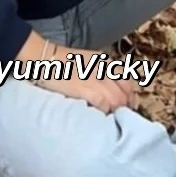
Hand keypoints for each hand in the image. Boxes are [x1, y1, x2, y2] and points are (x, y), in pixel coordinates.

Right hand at [17, 32, 134, 113]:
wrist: (45, 59)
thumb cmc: (62, 62)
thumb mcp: (87, 61)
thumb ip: (100, 72)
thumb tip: (110, 88)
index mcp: (105, 61)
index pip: (127, 80)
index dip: (130, 94)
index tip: (129, 104)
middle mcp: (104, 69)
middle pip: (124, 92)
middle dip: (125, 105)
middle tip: (122, 115)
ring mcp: (96, 79)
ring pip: (117, 100)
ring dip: (116, 110)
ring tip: (112, 117)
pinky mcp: (85, 89)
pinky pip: (104, 104)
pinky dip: (106, 111)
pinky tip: (102, 115)